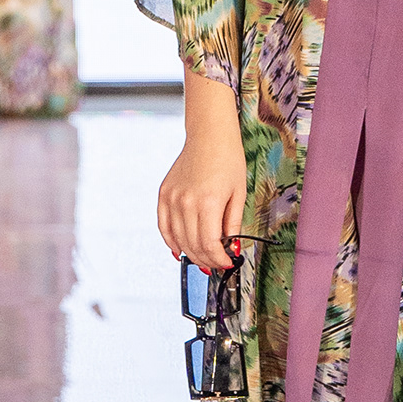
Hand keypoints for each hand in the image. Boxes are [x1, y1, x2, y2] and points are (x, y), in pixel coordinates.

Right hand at [157, 70, 245, 270]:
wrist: (209, 137)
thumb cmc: (228, 161)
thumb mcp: (238, 195)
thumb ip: (232, 225)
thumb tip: (230, 249)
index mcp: (208, 202)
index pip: (209, 245)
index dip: (218, 259)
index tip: (227, 263)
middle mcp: (186, 202)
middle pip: (193, 245)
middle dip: (207, 260)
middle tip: (217, 264)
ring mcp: (172, 198)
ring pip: (178, 239)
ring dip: (191, 254)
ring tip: (203, 258)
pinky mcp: (164, 195)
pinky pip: (164, 227)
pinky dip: (171, 242)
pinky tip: (180, 250)